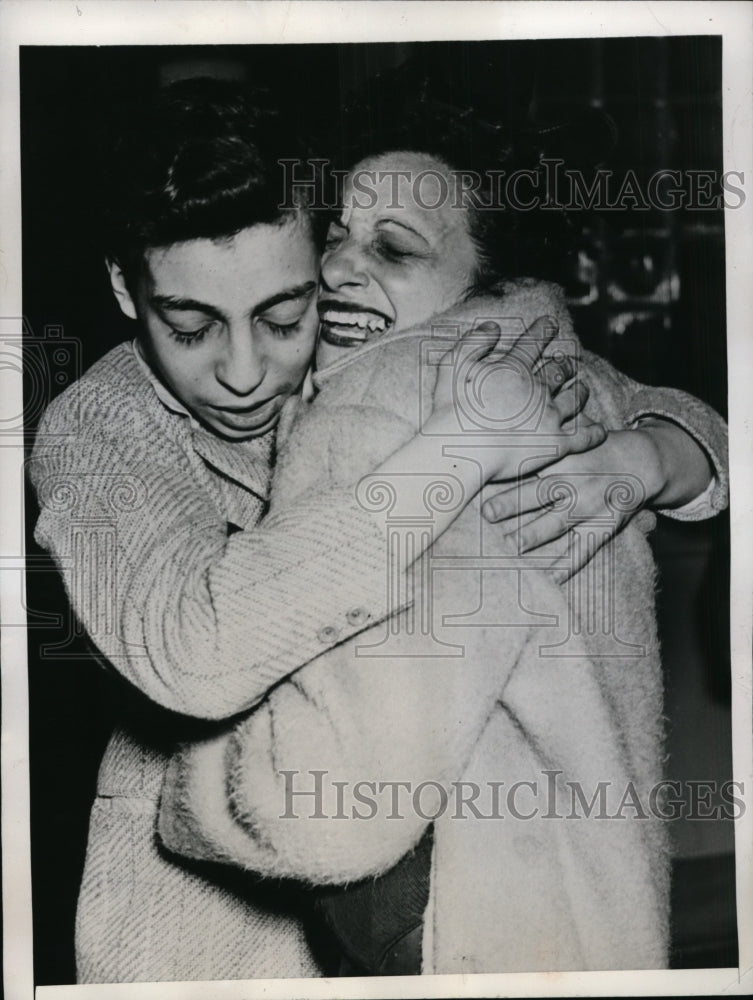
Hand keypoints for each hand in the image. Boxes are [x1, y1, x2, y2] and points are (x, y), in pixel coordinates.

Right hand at [428, 316, 606, 481]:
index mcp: (514, 369)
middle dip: (566, 364)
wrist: (461, 449)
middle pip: (560, 371)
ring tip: (584, 389)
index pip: (533, 343)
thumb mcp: (451, 367)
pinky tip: (599, 430)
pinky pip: (584, 436)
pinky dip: (594, 431)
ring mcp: (549, 416)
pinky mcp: (556, 443)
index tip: (550, 323)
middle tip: (570, 362)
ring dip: (581, 391)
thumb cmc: (450, 412)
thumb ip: (472, 342)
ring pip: (576, 399)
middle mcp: (538, 388)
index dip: (543, 330)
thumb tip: (493, 326)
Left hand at [481, 428, 662, 581]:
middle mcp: (575, 482)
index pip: (531, 462)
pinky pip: (584, 550)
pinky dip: (568, 566)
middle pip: (539, 492)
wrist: (642, 461)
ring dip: (533, 535)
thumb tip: (507, 417)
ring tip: (509, 547)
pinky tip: (550, 579)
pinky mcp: (603, 527)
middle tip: (487, 513)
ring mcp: (589, 507)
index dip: (507, 469)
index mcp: (564, 456)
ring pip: (557, 524)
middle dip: (513, 503)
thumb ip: (545, 427)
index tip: (482, 475)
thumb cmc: (593, 446)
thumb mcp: (574, 431)